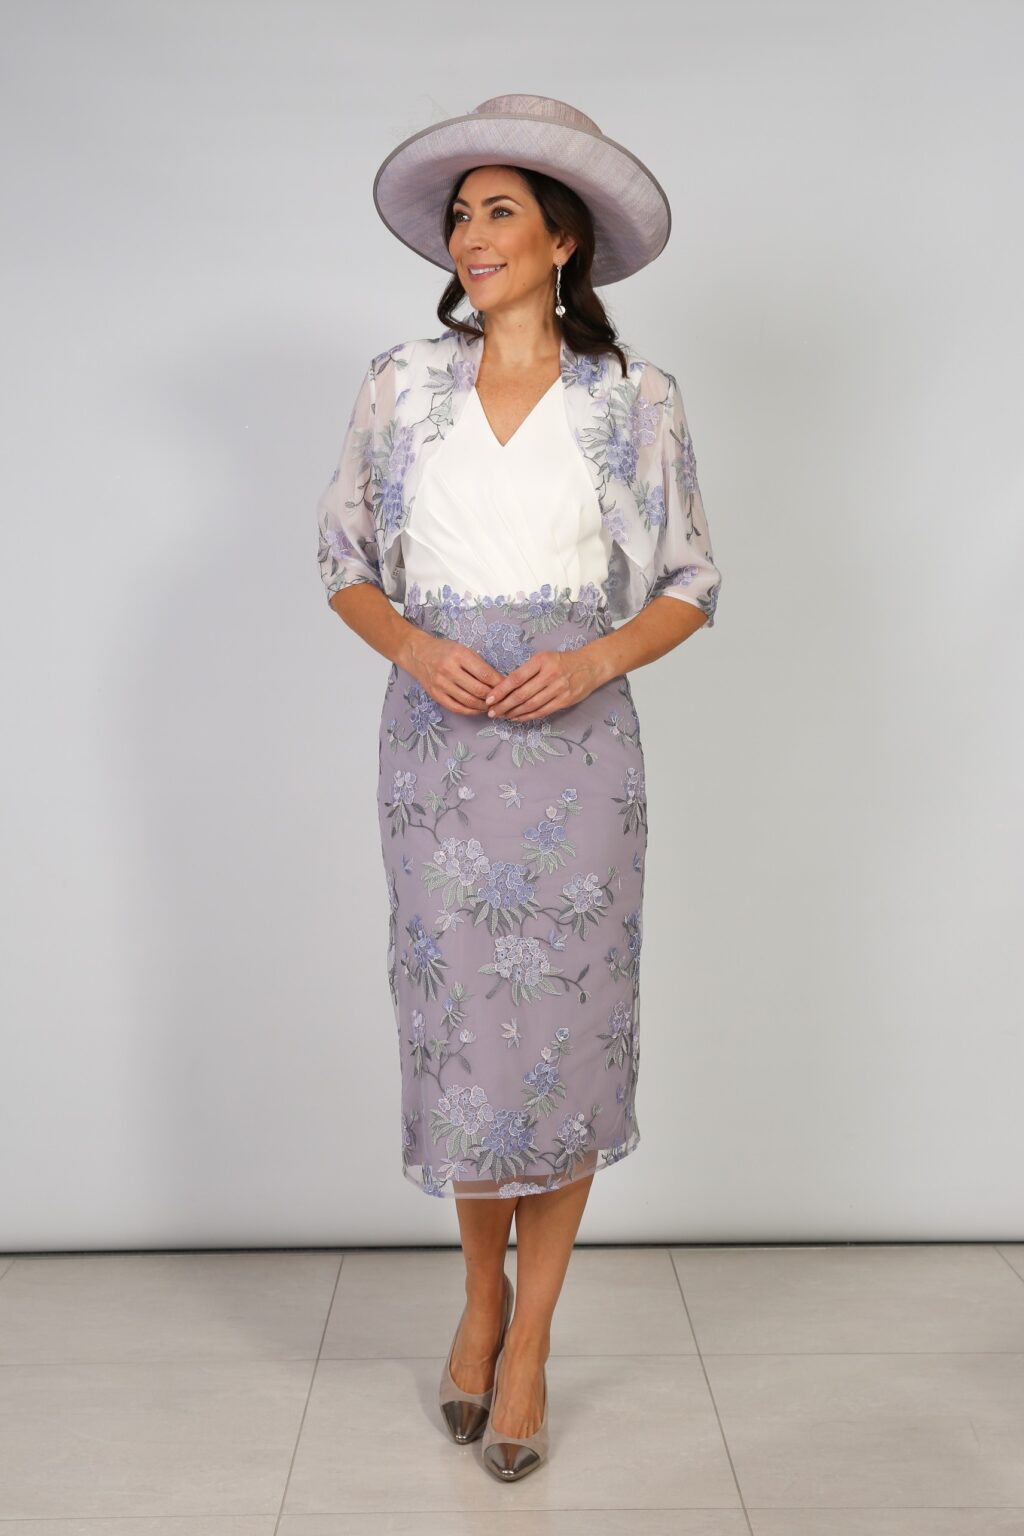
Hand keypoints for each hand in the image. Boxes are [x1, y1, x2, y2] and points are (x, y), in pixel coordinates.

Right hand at [404, 632, 504, 715]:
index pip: (485, 674)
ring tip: (492, 705)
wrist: (417, 653)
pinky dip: (471, 711)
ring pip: (469, 701)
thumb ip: (479, 665)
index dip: (499, 684)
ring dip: (484, 706)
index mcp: (459, 655)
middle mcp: (449, 670)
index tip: (508, 687)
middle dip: (494, 697)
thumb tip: (500, 682)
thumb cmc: (444, 650)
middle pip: (478, 690)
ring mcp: (441, 684)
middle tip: (503, 699)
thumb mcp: (463, 650)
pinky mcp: (435, 695)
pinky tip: (479, 709)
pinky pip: (457, 708)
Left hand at [483, 646, 605, 720]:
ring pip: (531, 705)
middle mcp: (550, 674)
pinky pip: (542, 711)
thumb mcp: (544, 659)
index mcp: (541, 661)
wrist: (590, 665)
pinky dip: (528, 716)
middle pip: (521, 694)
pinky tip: (518, 718)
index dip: (500, 690)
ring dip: (514, 713)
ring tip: (503, 716)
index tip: (489, 699)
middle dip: (504, 705)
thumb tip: (504, 688)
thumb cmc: (563, 662)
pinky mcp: (565, 700)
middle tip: (492, 712)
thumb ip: (527, 671)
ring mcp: (559, 688)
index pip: (516, 678)